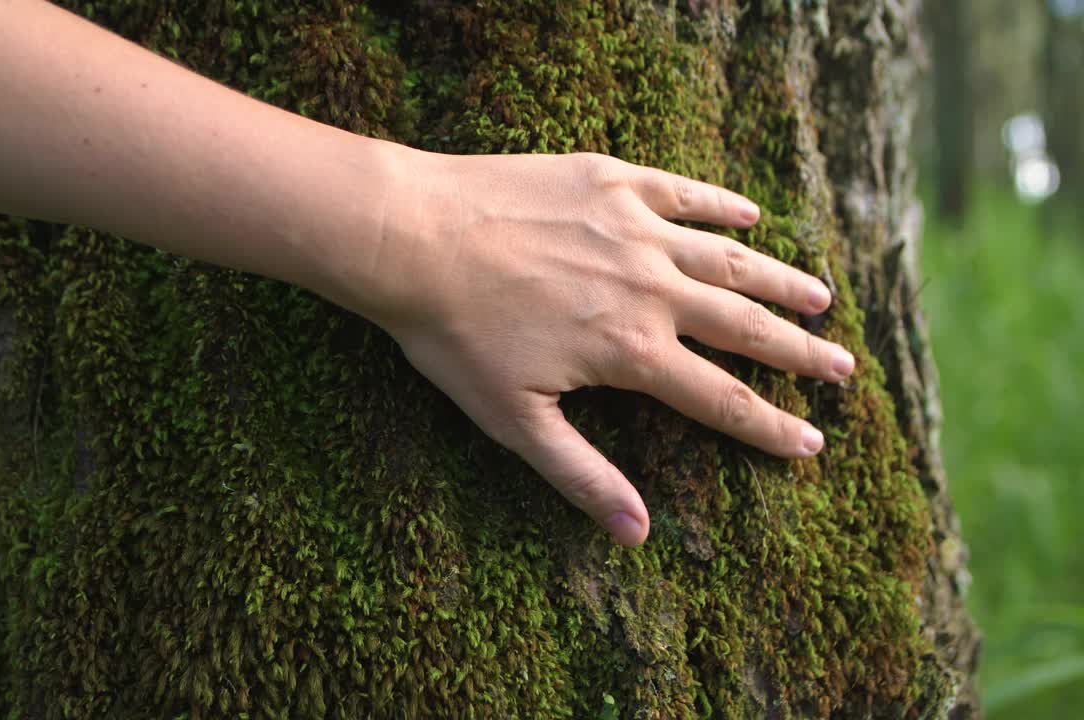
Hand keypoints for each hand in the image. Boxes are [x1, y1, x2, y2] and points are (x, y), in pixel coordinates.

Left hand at [371, 151, 853, 546]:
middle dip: (800, 353)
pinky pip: (684, 192)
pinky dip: (721, 205)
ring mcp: (634, 228)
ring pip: (729, 258)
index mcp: (632, 351)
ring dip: (778, 280)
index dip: (770, 426)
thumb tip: (639, 535)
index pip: (721, 399)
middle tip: (843, 367)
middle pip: (745, 327)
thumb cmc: (453, 334)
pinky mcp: (610, 180)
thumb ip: (581, 474)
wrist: (410, 237)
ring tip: (820, 297)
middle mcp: (651, 288)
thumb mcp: (513, 421)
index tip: (813, 442)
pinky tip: (751, 214)